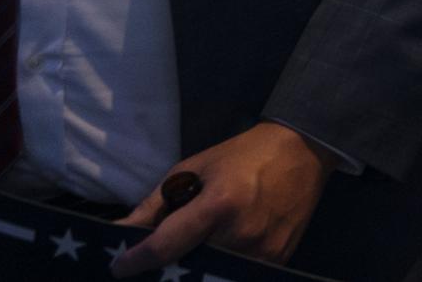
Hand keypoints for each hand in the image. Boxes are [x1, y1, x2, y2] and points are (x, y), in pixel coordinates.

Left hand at [110, 122, 333, 274]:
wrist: (303, 151)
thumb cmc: (244, 155)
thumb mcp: (194, 167)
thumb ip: (156, 204)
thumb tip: (121, 231)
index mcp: (219, 204)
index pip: (166, 246)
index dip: (136, 261)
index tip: (118, 267)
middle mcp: (241, 234)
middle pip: (187, 267)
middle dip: (167, 266)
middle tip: (157, 258)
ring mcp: (263, 253)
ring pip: (212, 274)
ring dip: (195, 268)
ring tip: (190, 252)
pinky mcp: (277, 261)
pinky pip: (237, 273)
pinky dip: (220, 268)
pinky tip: (219, 250)